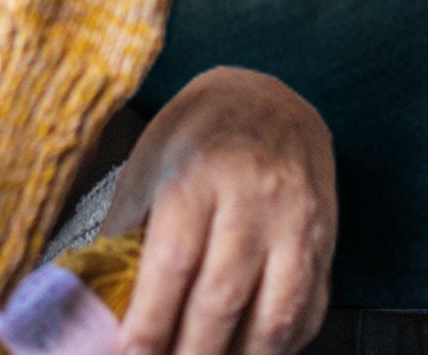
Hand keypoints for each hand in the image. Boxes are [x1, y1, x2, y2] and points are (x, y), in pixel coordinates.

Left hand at [102, 67, 335, 354]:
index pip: (173, 263)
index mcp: (198, 174)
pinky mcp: (326, 242)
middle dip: (190, 351)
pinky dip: (280, 346)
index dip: (150, 320)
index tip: (130, 354)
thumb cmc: (195, 135)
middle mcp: (253, 198)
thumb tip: (101, 304)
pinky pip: (308, 310)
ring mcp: (297, 223)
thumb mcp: (148, 166)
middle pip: (220, 297)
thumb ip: (127, 234)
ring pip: (273, 314)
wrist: (267, 98)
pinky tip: (252, 354)